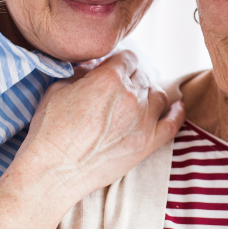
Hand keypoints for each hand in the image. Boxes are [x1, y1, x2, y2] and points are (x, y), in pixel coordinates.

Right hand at [14, 50, 184, 200]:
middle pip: (143, 75)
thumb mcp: (58, 88)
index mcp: (109, 78)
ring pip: (159, 95)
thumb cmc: (50, 130)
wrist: (54, 171)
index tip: (114, 67)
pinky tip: (177, 107)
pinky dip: (177, 113)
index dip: (119, 61)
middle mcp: (131, 96)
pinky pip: (173, 124)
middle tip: (121, 86)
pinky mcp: (147, 144)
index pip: (127, 57)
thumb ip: (82, 72)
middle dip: (132, 77)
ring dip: (150, 92)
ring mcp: (143, 121)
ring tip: (140, 97)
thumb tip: (94, 66)